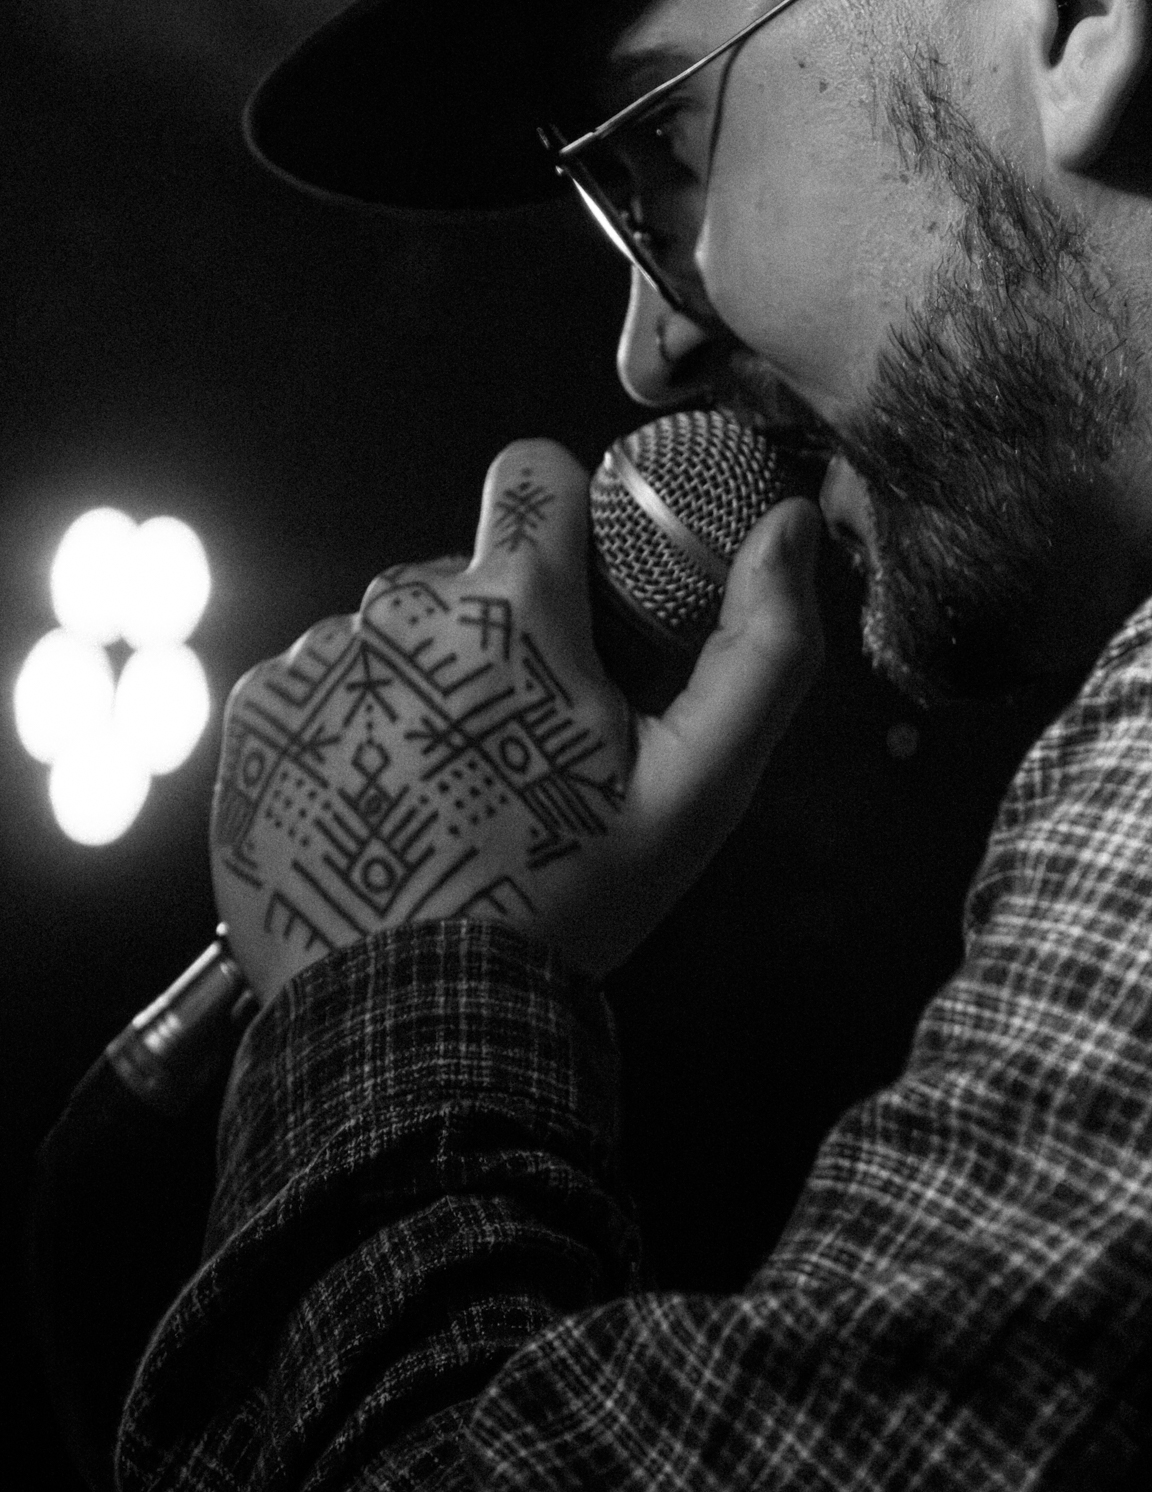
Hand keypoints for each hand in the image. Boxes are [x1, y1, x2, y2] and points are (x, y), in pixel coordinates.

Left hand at [211, 440, 822, 1000]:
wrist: (414, 1017)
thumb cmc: (568, 899)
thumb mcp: (698, 789)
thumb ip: (761, 646)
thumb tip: (791, 521)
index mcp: (510, 605)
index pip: (533, 474)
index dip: (565, 522)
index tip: (579, 599)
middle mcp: (396, 607)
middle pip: (462, 575)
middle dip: (498, 636)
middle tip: (525, 747)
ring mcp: (315, 661)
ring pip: (390, 637)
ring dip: (424, 688)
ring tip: (448, 795)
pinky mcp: (256, 717)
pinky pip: (320, 687)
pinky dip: (354, 730)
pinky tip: (384, 810)